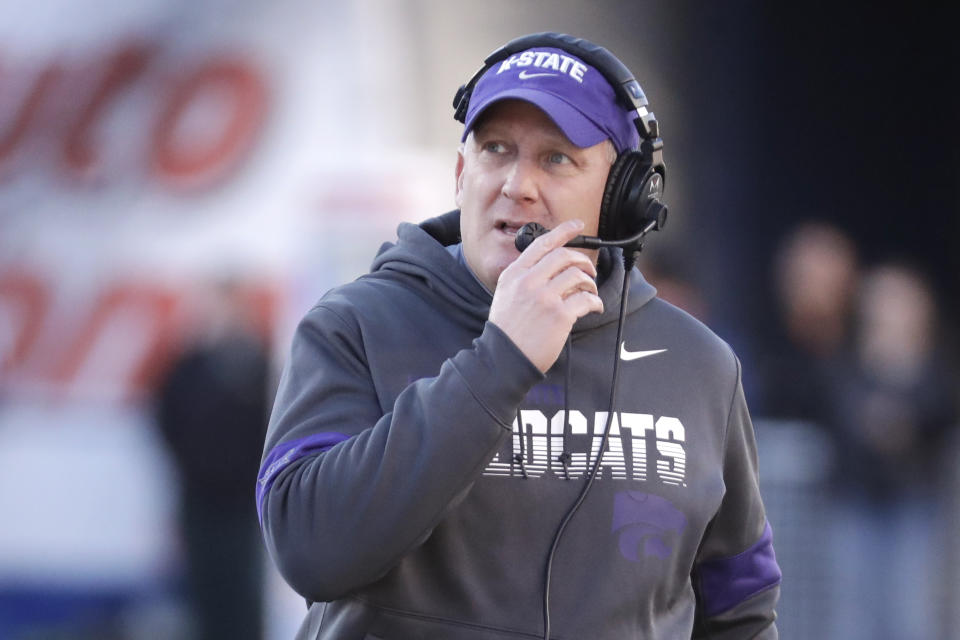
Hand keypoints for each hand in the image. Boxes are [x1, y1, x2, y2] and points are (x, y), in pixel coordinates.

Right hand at [489, 219, 603, 372]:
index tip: (577, 225)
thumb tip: (553, 267)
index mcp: (514, 274)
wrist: (504, 358)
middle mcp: (528, 282)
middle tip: (590, 271)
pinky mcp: (559, 315)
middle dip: (583, 261)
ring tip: (590, 293)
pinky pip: (586, 299)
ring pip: (578, 276)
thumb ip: (524, 277)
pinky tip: (594, 307)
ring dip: (590, 283)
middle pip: (564, 256)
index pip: (542, 244)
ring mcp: (544, 298)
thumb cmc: (507, 329)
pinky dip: (595, 302)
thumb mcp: (505, 294)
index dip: (563, 231)